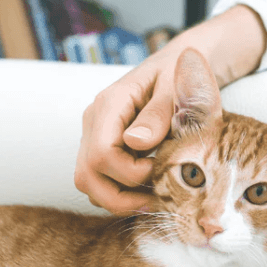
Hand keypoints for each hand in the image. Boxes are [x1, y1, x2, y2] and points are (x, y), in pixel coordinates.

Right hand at [74, 47, 180, 213]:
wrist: (177, 66)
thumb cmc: (179, 75)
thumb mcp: (175, 88)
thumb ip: (158, 114)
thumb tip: (135, 143)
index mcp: (110, 104)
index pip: (102, 154)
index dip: (131, 173)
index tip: (162, 169)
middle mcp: (94, 121)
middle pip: (86, 175)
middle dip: (120, 197)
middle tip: (157, 199)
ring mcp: (93, 135)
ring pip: (88, 183)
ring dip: (118, 200)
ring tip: (153, 199)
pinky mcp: (100, 147)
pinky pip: (98, 181)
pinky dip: (119, 194)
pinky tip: (147, 191)